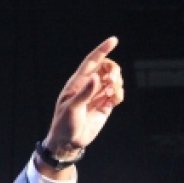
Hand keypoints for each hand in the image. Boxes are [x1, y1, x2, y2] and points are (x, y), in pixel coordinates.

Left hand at [40, 37, 123, 175]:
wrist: (69, 142)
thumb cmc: (64, 124)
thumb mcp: (71, 109)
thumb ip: (85, 93)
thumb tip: (97, 78)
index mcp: (77, 82)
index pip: (91, 62)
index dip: (102, 50)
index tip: (114, 40)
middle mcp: (89, 86)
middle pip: (107, 68)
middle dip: (113, 70)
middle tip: (112, 80)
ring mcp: (97, 95)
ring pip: (114, 80)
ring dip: (117, 83)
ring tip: (111, 94)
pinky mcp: (105, 106)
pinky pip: (117, 94)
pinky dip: (119, 94)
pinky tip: (114, 101)